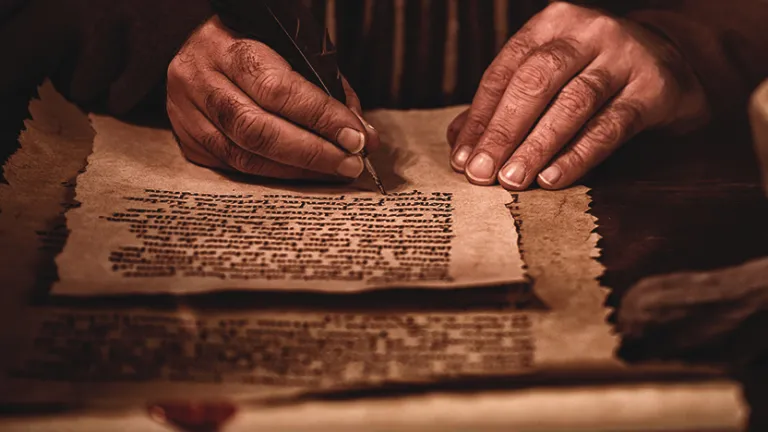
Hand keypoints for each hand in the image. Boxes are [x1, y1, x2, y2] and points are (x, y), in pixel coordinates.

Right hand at [166, 17, 378, 180]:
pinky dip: (275, 174)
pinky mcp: (188, 142)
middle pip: (257, 128)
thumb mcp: (289, 49)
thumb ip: (326, 89)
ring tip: (335, 172)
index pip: (278, 88)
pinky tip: (303, 174)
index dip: (320, 117)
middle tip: (350, 164)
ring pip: (244, 156)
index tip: (356, 138)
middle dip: (312, 152)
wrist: (192, 46)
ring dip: (297, 170)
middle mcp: (199, 79)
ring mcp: (186, 114)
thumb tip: (363, 136)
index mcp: (227, 45)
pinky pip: (235, 168)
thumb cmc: (253, 45)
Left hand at [447, 2, 708, 189]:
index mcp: (551, 24)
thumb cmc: (593, 75)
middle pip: (535, 81)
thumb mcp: (549, 77)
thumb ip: (504, 105)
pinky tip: (552, 177)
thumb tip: (459, 144)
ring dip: (537, 145)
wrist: (673, 62)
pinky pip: (611, 126)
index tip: (462, 158)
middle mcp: (588, 32)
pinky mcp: (655, 87)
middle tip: (481, 173)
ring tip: (512, 179)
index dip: (480, 118)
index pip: (505, 72)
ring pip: (572, 103)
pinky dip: (578, 154)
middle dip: (503, 131)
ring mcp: (624, 56)